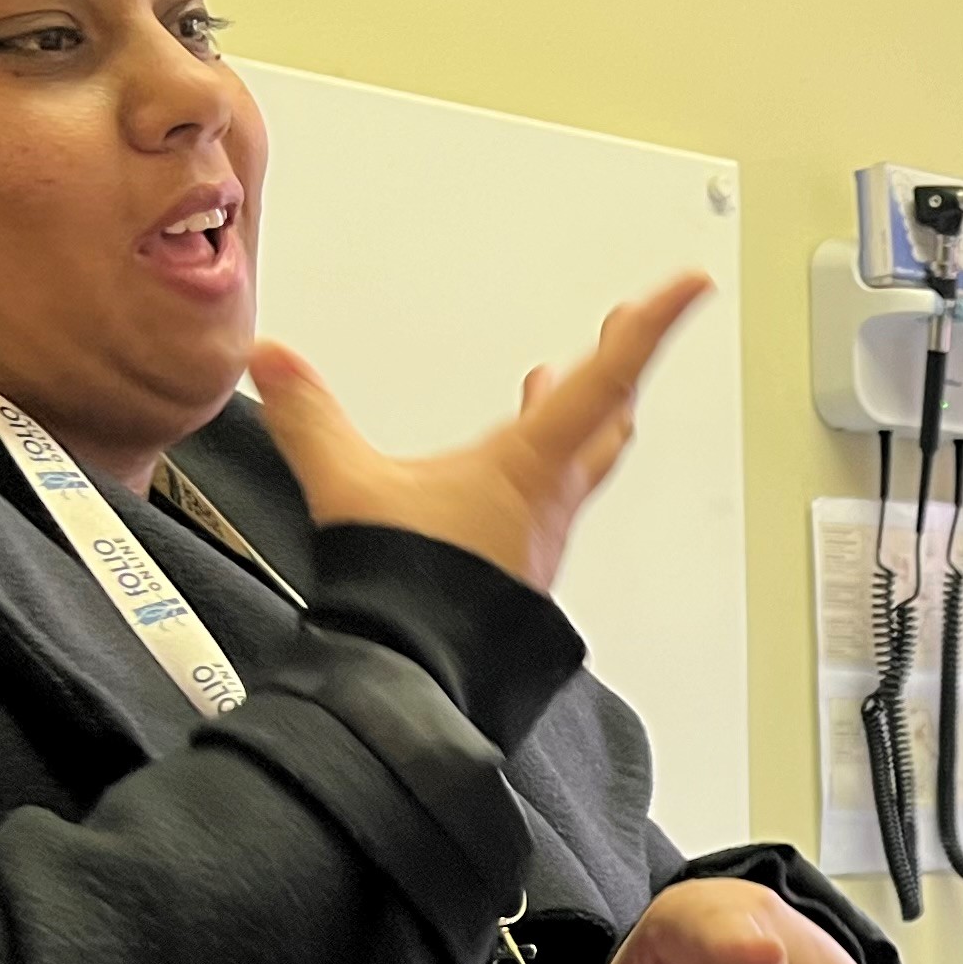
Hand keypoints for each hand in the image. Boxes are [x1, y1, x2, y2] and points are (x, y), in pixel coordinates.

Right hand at [249, 271, 712, 592]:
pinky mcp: (523, 560)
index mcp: (529, 465)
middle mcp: (551, 497)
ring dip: (584, 412)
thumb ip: (309, 418)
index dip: (650, 328)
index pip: (605, 378)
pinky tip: (514, 464)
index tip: (690, 287)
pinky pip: (551, 494)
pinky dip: (547, 458)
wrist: (421, 676)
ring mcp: (542, 533)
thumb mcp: (350, 488)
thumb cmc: (412, 595)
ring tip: (568, 380)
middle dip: (622, 359)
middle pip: (609, 413)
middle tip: (634, 320)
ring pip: (584, 458)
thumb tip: (272, 360)